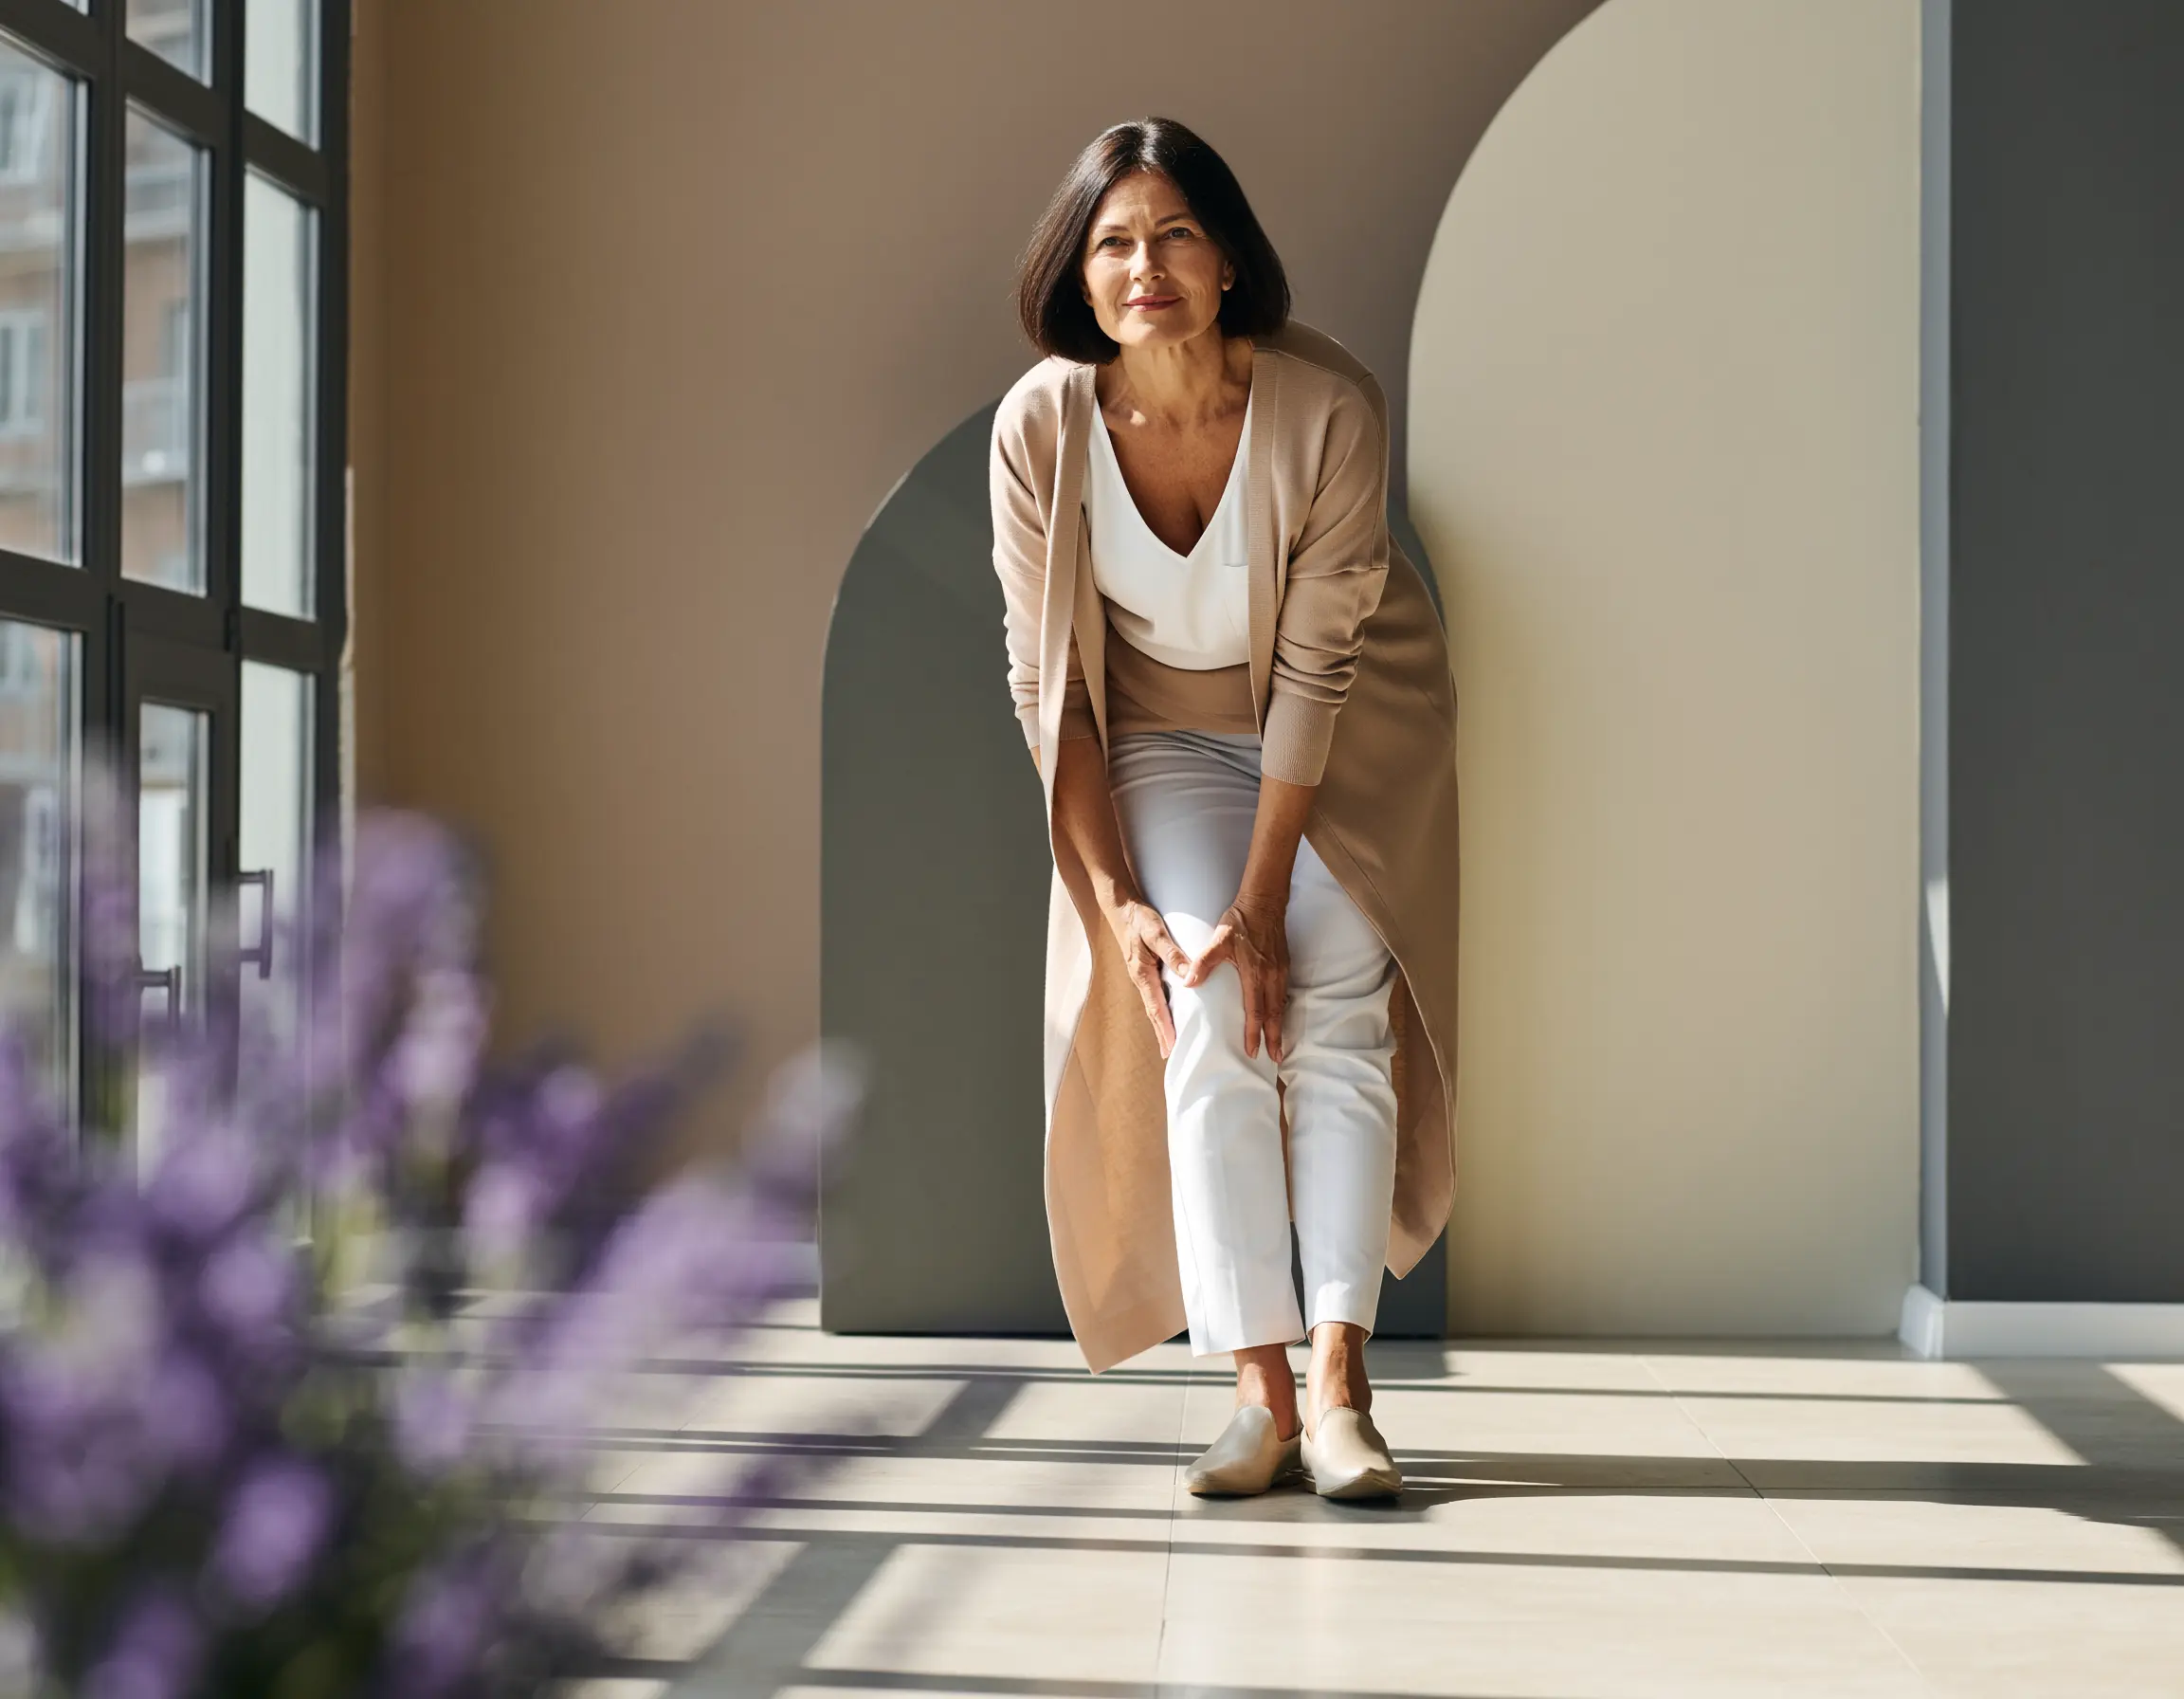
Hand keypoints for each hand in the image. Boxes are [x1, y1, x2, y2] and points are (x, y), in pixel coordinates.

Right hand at [1103, 896, 1193, 1059]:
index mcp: (1142, 973)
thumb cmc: (1138, 918)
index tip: (1170, 1047)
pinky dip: (1162, 1008)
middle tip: (1169, 1054)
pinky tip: (1169, 1012)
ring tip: (1170, 1041)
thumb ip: (1171, 952)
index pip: (1155, 1007)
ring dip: (1162, 1023)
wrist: (1121, 906)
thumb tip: (1187, 973)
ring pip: (1154, 1004)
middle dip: (1161, 1033)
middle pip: (1153, 1012)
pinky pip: (1155, 994)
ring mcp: (1142, 974)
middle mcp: (1140, 978)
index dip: (1164, 1028)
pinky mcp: (1146, 969)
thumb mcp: (1156, 932)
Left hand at [1189, 895, 1289, 1061]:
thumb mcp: (1218, 940)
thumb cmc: (1240, 920)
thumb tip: (1187, 982)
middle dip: (1274, 1038)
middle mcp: (1271, 976)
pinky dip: (1282, 1009)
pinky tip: (1279, 1016)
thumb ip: (1203, 962)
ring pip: (1281, 1005)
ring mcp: (1280, 971)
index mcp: (1255, 974)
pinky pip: (1284, 993)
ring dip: (1280, 1026)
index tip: (1252, 1051)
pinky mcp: (1284, 964)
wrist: (1264, 901)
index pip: (1255, 1011)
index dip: (1253, 1033)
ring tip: (1279, 1044)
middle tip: (1275, 1059)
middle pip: (1274, 1015)